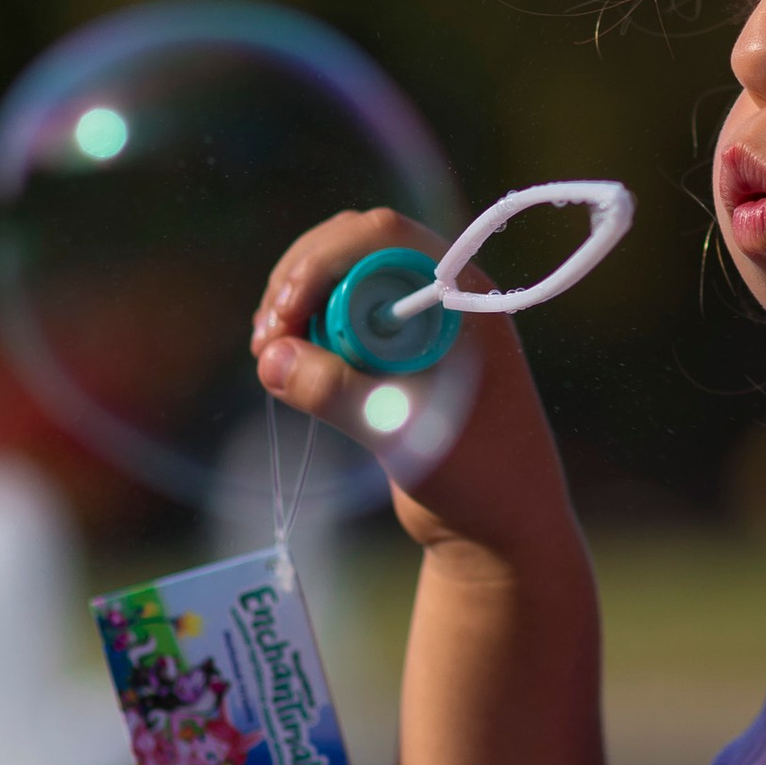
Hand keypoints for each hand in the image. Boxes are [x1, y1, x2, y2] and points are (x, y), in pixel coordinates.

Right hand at [250, 209, 575, 563]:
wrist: (501, 528)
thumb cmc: (477, 480)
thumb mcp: (405, 436)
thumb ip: (340, 394)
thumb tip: (270, 358)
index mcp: (463, 296)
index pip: (383, 236)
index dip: (322, 262)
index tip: (284, 317)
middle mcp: (442, 295)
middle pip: (354, 246)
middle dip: (300, 281)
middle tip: (264, 340)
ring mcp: (417, 321)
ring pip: (341, 277)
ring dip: (296, 303)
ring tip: (268, 354)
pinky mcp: (395, 352)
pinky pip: (341, 316)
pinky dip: (307, 329)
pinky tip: (285, 363)